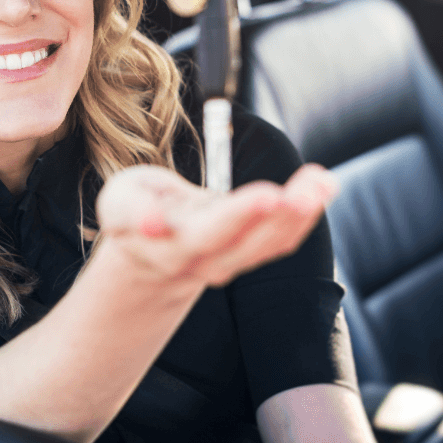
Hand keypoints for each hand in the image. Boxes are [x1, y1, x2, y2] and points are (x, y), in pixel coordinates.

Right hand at [95, 164, 336, 287]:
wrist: (150, 259)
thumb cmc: (135, 212)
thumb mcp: (120, 202)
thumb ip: (134, 210)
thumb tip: (152, 222)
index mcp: (171, 243)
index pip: (206, 233)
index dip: (237, 217)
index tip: (267, 197)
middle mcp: (203, 260)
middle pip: (244, 242)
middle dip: (274, 216)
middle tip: (299, 192)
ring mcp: (231, 262)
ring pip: (270, 243)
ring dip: (300, 213)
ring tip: (321, 180)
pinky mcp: (251, 255)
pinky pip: (283, 239)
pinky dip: (306, 212)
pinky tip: (322, 184)